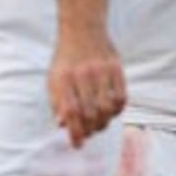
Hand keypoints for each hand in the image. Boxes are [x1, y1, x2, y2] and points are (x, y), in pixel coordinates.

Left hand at [48, 28, 125, 148]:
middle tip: (88, 134)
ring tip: (99, 124)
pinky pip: (122, 97)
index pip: (71, 112)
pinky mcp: (116, 68)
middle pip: (91, 113)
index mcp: (63, 79)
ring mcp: (101, 71)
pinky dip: (117, 110)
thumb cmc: (66, 60)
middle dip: (90, 130)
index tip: (77, 144)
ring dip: (104, 122)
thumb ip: (57, 103)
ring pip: (107, 108)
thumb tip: (63, 125)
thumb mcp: (53, 79)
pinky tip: (111, 111)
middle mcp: (83, 75)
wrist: (82, 31)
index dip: (75, 132)